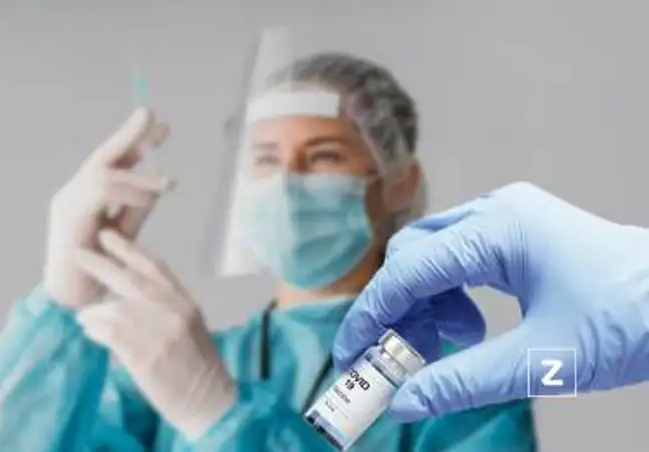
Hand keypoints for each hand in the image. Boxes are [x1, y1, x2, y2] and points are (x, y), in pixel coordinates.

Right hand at [43, 108, 172, 307]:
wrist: (73, 300)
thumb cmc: (99, 270)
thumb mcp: (125, 232)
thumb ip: (138, 207)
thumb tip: (159, 184)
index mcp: (88, 196)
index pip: (113, 162)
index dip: (137, 144)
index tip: (162, 128)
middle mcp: (74, 193)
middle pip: (103, 156)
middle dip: (130, 136)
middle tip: (153, 115)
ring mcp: (68, 203)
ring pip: (103, 172)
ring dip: (139, 175)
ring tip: (169, 183)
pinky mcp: (69, 217)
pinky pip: (99, 191)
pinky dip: (127, 191)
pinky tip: (149, 195)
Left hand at [74, 230, 236, 439]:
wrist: (207, 398)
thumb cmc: (197, 366)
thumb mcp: (188, 325)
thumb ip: (163, 307)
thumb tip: (124, 298)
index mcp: (184, 300)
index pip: (154, 266)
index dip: (129, 249)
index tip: (108, 234)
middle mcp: (173, 310)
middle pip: (130, 280)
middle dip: (101, 265)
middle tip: (78, 252)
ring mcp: (158, 331)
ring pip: (112, 309)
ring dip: (93, 313)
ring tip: (85, 318)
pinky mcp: (144, 353)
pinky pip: (107, 333)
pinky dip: (94, 330)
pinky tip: (90, 331)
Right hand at [333, 182, 648, 421]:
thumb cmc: (632, 321)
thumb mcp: (541, 360)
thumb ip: (463, 381)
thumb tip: (403, 403)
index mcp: (498, 229)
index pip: (407, 271)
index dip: (372, 316)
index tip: (351, 356)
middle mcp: (497, 212)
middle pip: (413, 256)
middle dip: (399, 311)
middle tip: (400, 361)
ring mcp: (508, 218)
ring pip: (433, 256)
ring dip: (426, 306)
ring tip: (450, 348)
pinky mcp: (517, 233)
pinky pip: (460, 259)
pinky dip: (451, 296)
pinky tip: (471, 330)